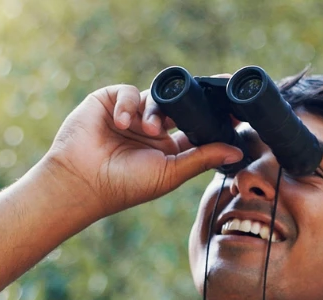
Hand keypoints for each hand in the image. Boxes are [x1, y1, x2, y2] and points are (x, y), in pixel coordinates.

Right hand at [39, 83, 242, 220]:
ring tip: (147, 131)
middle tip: (204, 98)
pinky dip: (129, 105)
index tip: (235, 109)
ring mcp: (132, 114)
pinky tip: (121, 123)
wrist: (84, 179)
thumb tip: (237, 151)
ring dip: (154, 112)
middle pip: (178, 105)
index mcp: (170, 148)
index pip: (196, 126)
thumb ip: (202, 159)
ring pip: (156, 97)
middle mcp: (153, 129)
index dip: (213, 116)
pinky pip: (130, 92)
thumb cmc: (127, 184)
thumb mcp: (171, 172)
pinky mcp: (111, 100)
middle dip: (189, 102)